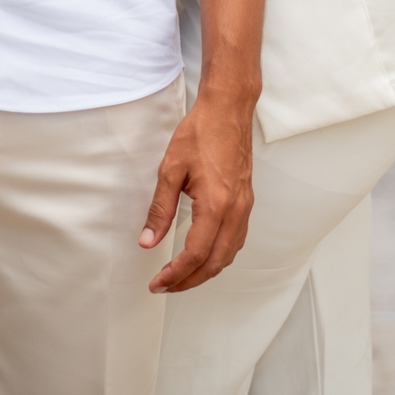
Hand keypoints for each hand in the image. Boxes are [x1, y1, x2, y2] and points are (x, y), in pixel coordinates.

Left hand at [139, 87, 255, 292]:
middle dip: (190, 280)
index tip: (158, 282)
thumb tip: (148, 241)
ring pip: (229, 254)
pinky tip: (206, 253)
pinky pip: (237, 239)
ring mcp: (245, 206)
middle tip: (166, 285)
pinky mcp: (247, 200)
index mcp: (216, 205)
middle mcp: (236, 211)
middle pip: (216, 263)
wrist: (228, 109)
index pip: (196, 254)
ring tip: (182, 275)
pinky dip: (220, 255)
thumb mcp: (171, 169)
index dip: (175, 274)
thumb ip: (160, 209)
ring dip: (207, 270)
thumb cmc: (200, 132)